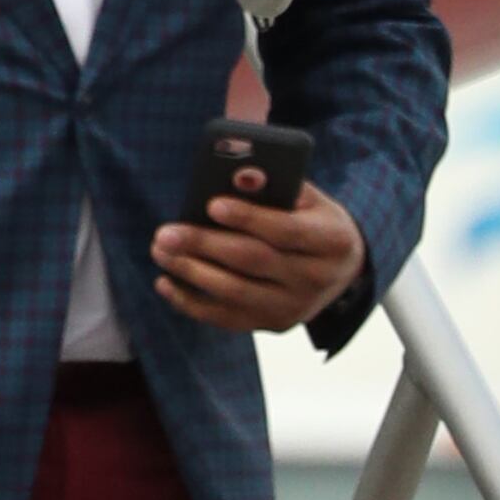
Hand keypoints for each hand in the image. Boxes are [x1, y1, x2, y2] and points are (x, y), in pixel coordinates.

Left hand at [153, 173, 363, 336]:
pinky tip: (165, 284)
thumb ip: (275, 183)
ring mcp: (295, 307)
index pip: (286, 231)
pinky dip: (193, 304)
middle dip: (205, 245)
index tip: (211, 204)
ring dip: (192, 273)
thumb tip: (238, 175)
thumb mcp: (305, 195)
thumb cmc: (310, 218)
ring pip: (237, 293)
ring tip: (160, 252)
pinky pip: (229, 318)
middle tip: (165, 233)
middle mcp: (316, 279)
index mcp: (331, 240)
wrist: (340, 267)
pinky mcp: (275, 324)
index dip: (249, 218)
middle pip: (254, 262)